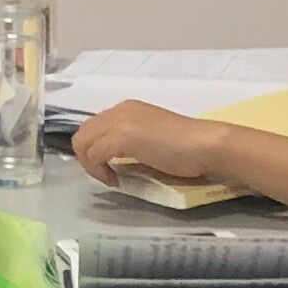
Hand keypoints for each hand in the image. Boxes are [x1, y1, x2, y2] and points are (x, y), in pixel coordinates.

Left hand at [69, 100, 235, 187]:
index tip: (109, 166)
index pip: (94, 126)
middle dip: (87, 157)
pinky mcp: (122, 137)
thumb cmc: (186, 146)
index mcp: (127, 108)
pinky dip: (98, 170)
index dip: (95, 148)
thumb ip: (132, 139)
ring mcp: (120, 122)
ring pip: (83, 143)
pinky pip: (94, 154)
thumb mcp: (151, 136)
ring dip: (91, 164)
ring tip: (110, 177)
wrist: (204, 144)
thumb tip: (115, 156)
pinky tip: (115, 179)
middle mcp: (120, 110)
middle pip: (83, 133)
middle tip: (105, 173)